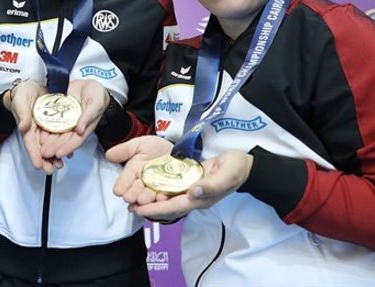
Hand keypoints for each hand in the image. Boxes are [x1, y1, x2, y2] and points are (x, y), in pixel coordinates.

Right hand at [3, 81, 55, 172]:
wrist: (31, 85)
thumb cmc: (22, 93)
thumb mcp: (21, 101)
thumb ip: (22, 114)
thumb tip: (23, 127)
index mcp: (26, 126)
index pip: (30, 143)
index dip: (34, 154)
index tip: (38, 165)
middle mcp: (35, 129)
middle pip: (40, 147)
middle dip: (46, 159)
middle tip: (52, 170)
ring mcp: (44, 127)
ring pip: (49, 144)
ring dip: (54, 154)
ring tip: (60, 164)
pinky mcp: (52, 123)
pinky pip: (57, 135)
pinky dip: (61, 143)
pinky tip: (68, 150)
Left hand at [39, 79, 109, 160]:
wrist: (88, 82)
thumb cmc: (96, 93)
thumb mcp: (96, 102)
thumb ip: (89, 116)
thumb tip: (80, 130)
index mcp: (86, 127)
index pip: (76, 141)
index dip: (67, 148)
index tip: (59, 154)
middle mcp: (75, 127)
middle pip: (64, 140)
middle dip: (55, 148)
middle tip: (45, 154)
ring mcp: (67, 121)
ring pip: (56, 134)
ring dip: (49, 142)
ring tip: (40, 148)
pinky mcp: (59, 114)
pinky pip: (51, 123)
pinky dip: (46, 130)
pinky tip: (39, 135)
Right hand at [106, 135, 174, 207]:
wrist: (180, 150)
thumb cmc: (158, 148)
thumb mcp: (140, 144)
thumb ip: (125, 150)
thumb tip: (108, 155)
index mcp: (134, 171)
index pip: (125, 179)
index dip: (122, 185)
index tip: (118, 191)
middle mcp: (144, 182)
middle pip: (136, 190)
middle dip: (133, 194)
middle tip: (129, 198)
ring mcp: (156, 188)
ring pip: (149, 196)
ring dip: (145, 199)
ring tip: (142, 200)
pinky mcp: (170, 193)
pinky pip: (166, 197)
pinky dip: (162, 199)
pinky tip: (160, 198)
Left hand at [126, 149, 253, 222]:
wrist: (244, 165)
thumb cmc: (235, 168)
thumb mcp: (226, 174)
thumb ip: (212, 185)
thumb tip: (193, 192)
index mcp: (201, 199)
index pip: (174, 207)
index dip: (156, 209)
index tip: (138, 209)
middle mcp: (195, 199)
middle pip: (168, 207)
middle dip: (149, 208)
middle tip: (130, 205)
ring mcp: (193, 193)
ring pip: (169, 200)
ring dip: (153, 200)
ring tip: (135, 198)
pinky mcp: (192, 184)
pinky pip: (174, 191)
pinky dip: (161, 191)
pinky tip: (151, 187)